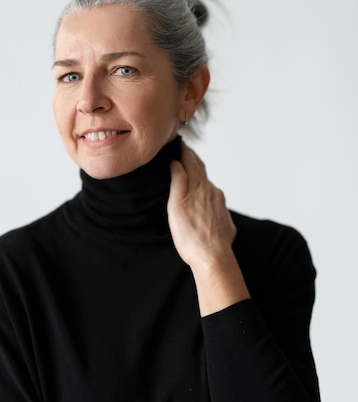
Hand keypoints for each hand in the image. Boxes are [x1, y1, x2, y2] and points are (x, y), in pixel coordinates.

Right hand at [168, 143, 249, 313]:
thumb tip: (176, 162)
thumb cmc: (190, 235)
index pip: (191, 162)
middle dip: (192, 160)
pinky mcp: (224, 219)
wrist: (213, 258)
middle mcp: (213, 192)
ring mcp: (221, 205)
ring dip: (200, 178)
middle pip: (201, 171)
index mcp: (200, 186)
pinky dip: (206, 195)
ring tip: (190, 176)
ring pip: (208, 186)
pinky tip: (201, 203)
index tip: (179, 143)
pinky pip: (214, 202)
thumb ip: (178, 181)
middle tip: (184, 152)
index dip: (185, 151)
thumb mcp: (176, 206)